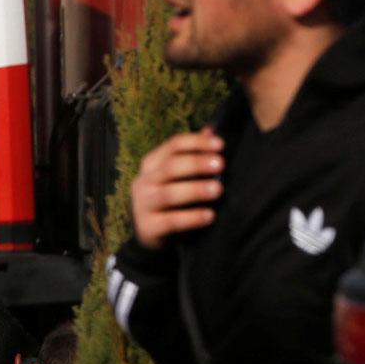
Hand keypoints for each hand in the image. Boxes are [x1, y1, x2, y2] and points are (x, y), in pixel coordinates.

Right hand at [128, 130, 223, 250]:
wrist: (147, 233)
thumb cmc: (168, 200)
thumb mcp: (176, 176)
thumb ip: (192, 154)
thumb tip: (212, 130)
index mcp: (152, 164)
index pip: (172, 146)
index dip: (196, 143)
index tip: (220, 144)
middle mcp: (145, 181)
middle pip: (170, 167)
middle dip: (196, 163)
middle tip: (220, 164)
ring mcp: (143, 204)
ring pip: (168, 193)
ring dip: (194, 190)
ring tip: (218, 189)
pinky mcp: (149, 227)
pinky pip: (171, 221)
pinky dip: (191, 218)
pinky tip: (210, 215)